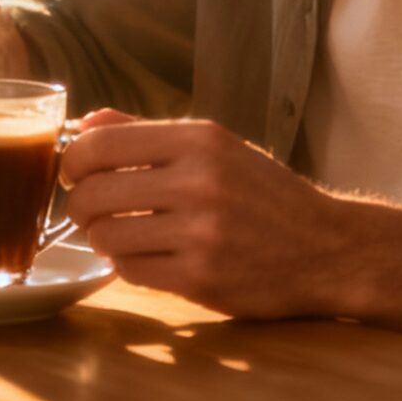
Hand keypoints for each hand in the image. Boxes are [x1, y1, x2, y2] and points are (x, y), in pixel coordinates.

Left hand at [62, 110, 344, 318]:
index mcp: (199, 139)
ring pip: (106, 236)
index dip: (73, 161)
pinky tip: (147, 257)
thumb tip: (85, 122)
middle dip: (81, 205)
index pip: (98, 144)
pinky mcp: (201, 278)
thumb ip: (147, 134)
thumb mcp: (217, 148)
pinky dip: (128, 266)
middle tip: (92, 211)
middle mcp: (199, 181)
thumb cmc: (265, 194)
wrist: (328, 248)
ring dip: (102, 239)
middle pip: (93, 193)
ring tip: (120, 235)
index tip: (76, 173)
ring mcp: (201, 233)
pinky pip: (130, 271)